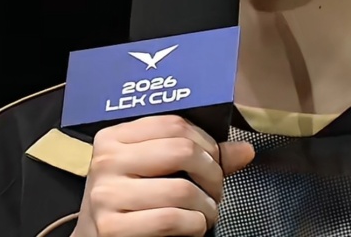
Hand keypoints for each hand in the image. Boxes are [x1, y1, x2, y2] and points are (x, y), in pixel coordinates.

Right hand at [71, 115, 255, 236]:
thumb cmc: (128, 201)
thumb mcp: (151, 170)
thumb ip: (197, 157)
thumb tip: (244, 150)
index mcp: (114, 138)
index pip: (174, 124)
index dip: (206, 143)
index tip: (214, 160)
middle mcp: (107, 161)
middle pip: (182, 150)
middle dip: (212, 173)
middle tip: (215, 189)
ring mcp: (106, 195)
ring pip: (181, 189)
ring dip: (207, 206)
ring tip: (206, 212)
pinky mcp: (112, 227)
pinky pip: (171, 220)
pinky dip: (195, 225)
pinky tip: (193, 226)